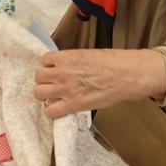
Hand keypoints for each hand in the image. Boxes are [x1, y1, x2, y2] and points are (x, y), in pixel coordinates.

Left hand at [34, 49, 165, 117]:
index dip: (50, 65)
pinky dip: (52, 111)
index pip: (44, 59)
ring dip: (45, 95)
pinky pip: (50, 111)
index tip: (56, 69)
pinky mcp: (73, 105)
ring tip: (55, 96)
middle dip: (45, 80)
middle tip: (54, 83)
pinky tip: (61, 108)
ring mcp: (65, 89)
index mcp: (66, 57)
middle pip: (38, 77)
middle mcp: (62, 72)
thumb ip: (73, 60)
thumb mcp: (89, 53)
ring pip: (39, 93)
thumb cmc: (114, 62)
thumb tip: (67, 66)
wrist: (127, 75)